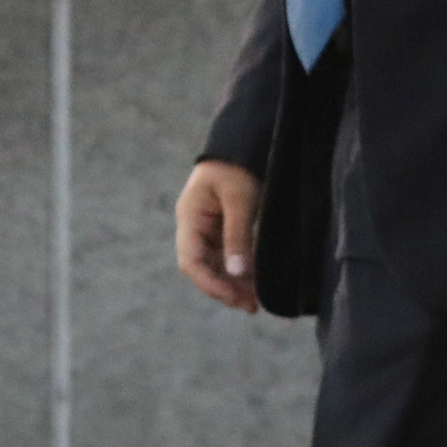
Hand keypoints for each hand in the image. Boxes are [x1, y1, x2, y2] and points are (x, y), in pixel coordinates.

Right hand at [175, 160, 260, 312]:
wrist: (245, 141)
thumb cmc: (239, 166)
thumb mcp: (240, 199)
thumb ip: (238, 235)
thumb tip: (237, 273)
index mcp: (190, 218)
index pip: (191, 262)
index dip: (210, 284)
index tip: (235, 298)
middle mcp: (195, 226)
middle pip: (204, 267)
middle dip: (226, 288)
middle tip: (252, 306)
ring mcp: (208, 227)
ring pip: (217, 264)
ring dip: (234, 282)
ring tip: (256, 300)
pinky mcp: (224, 226)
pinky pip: (228, 255)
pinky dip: (240, 269)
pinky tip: (256, 281)